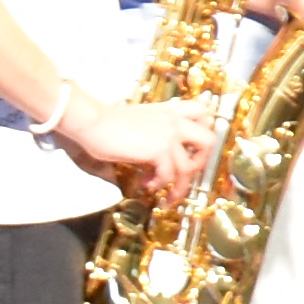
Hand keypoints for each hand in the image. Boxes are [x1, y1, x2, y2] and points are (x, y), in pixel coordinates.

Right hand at [61, 84, 224, 203]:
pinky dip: (160, 183)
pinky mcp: (159, 149)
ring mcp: (170, 135)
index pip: (204, 114)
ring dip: (179, 185)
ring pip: (189, 166)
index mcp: (172, 111)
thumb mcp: (142, 121)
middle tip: (185, 173)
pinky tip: (147, 183)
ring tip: (166, 193)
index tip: (192, 148)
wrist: (93, 121)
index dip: (203, 132)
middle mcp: (176, 121)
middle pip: (209, 141)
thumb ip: (158, 131)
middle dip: (201, 162)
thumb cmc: (109, 122)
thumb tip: (161, 156)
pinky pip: (169, 174)